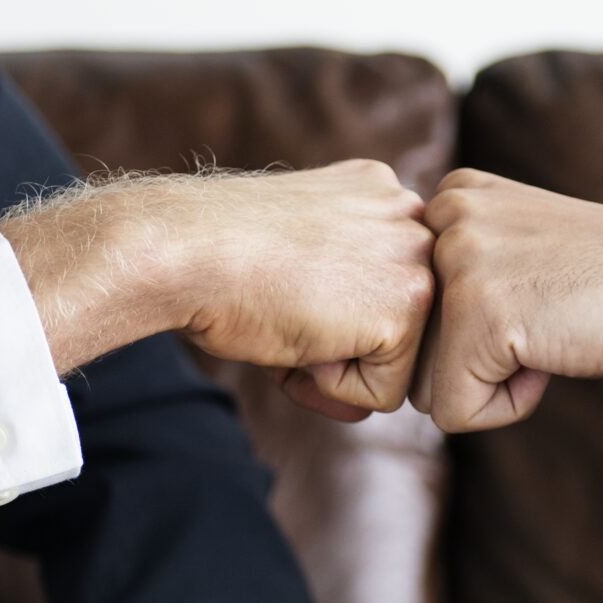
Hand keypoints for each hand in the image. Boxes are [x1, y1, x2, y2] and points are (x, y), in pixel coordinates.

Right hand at [0, 161, 433, 419]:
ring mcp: (417, 257)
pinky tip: (298, 336)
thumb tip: (366, 405)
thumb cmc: (217, 260)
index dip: (331, 317)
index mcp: (380, 196)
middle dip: (340, 347)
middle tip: (282, 308)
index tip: (283, 289)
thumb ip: (340, 316)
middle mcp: (411, 217)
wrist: (185, 250)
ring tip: (290, 319)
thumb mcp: (295, 272)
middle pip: (398, 329)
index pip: (383, 292)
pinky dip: (332, 387)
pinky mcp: (409, 303)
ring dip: (336, 365)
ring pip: (395, 364)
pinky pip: (384, 394)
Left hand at [416, 169, 602, 431]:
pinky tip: (558, 353)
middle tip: (550, 319)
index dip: (474, 332)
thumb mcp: (524, 246)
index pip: (414, 309)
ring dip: (492, 383)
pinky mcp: (478, 315)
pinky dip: (511, 406)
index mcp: (453, 194)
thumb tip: (401, 337)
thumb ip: (465, 265)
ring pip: (426, 385)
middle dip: (475, 362)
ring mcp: (459, 262)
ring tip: (554, 332)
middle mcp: (444, 216)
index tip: (539, 300)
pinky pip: (456, 412)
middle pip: (411, 349)